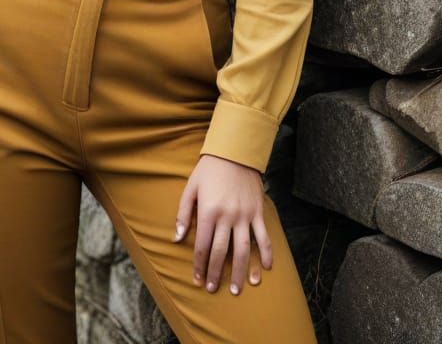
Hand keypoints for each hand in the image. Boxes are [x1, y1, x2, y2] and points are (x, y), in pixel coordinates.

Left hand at [173, 154, 272, 295]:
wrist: (235, 151)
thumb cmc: (209, 170)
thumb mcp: (190, 188)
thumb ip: (183, 213)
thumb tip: (176, 238)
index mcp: (208, 211)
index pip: (202, 245)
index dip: (199, 265)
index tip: (197, 280)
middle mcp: (227, 216)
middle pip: (221, 252)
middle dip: (216, 273)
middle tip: (213, 289)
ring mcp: (245, 216)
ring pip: (243, 250)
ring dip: (240, 272)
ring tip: (238, 289)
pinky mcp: (258, 212)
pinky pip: (263, 237)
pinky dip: (265, 254)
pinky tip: (264, 270)